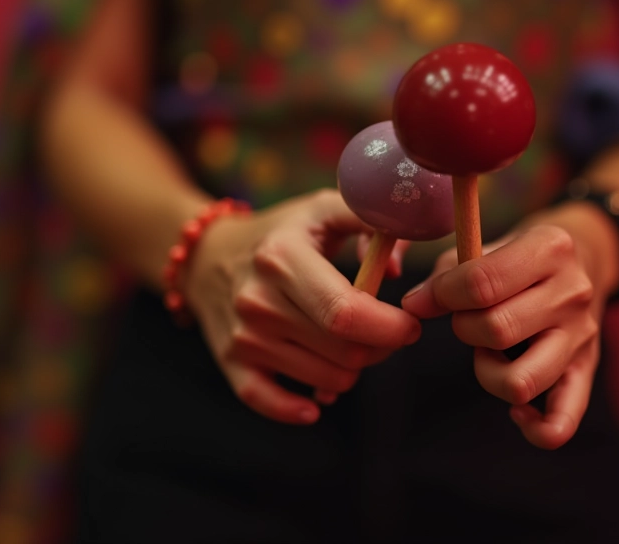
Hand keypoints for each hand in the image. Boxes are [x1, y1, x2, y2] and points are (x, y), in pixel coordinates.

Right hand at [184, 189, 421, 424]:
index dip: (390, 327)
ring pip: (327, 381)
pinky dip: (299, 410)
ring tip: (348, 344)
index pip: (346, 312)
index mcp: (283, 257)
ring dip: (351, 370)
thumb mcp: (322, 209)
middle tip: (384, 332)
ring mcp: (243, 336)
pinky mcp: (232, 362)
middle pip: (344, 351)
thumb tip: (393, 268)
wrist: (210, 256)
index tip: (409, 324)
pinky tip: (316, 403)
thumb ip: (370, 220)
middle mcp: (258, 300)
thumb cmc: (282, 233)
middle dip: (380, 347)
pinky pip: (270, 403)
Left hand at [401, 206, 618, 448]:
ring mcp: (581, 336)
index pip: (481, 283)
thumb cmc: (519, 255)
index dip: (440, 295)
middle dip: (463, 328)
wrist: (585, 259)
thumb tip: (414, 306)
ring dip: (488, 372)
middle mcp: (572, 293)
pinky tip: (517, 411)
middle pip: (497, 330)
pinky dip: (534, 428)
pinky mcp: (585, 371)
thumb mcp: (487, 247)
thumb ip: (446, 275)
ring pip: (521, 381)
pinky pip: (562, 422)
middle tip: (466, 320)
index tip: (426, 299)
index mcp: (549, 249)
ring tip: (489, 353)